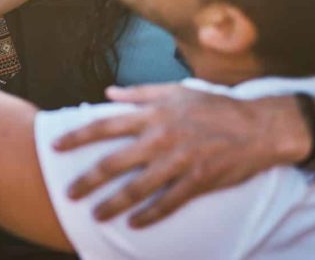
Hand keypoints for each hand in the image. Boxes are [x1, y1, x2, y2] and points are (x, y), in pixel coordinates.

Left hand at [53, 84, 283, 226]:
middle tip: (67, 193)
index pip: (104, 126)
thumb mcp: (176, 91)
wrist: (259, 126)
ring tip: (95, 215)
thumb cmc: (214, 106)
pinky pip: (168, 203)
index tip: (55, 146)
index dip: (77, 137)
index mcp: (152, 115)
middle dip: (87, 180)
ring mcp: (179, 162)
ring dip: (113, 204)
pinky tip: (134, 224)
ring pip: (137, 188)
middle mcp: (160, 139)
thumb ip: (140, 93)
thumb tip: (109, 92)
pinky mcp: (198, 182)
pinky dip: (149, 215)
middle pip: (113, 162)